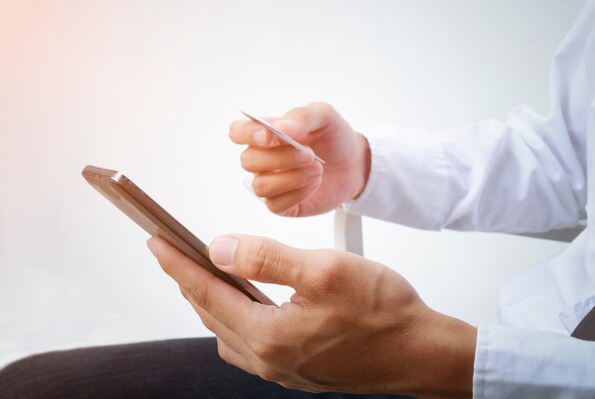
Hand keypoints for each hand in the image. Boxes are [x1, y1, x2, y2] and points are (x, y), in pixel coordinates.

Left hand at [148, 236, 475, 397]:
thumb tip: (219, 248)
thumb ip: (266, 259)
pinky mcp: (299, 369)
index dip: (177, 265)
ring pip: (228, 331)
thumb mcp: (324, 271)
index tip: (156, 242)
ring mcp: (284, 369)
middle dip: (188, 281)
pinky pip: (250, 343)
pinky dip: (236, 318)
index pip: (207, 293)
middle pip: (211, 314)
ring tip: (204, 273)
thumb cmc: (383, 311)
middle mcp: (270, 359)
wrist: (421, 352)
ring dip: (211, 301)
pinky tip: (246, 303)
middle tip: (173, 254)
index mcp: (270, 336)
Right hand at [229, 102, 369, 216]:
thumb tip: (279, 128)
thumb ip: (301, 117)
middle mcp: (262, 159)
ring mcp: (270, 182)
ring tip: (317, 169)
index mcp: (266, 133)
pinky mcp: (281, 204)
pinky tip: (314, 184)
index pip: (237, 132)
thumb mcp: (324, 116)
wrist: (354, 164)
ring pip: (260, 186)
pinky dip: (298, 193)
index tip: (269, 137)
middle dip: (280, 158)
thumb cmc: (333, 137)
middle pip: (248, 161)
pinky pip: (275, 204)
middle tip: (310, 154)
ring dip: (292, 178)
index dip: (246, 135)